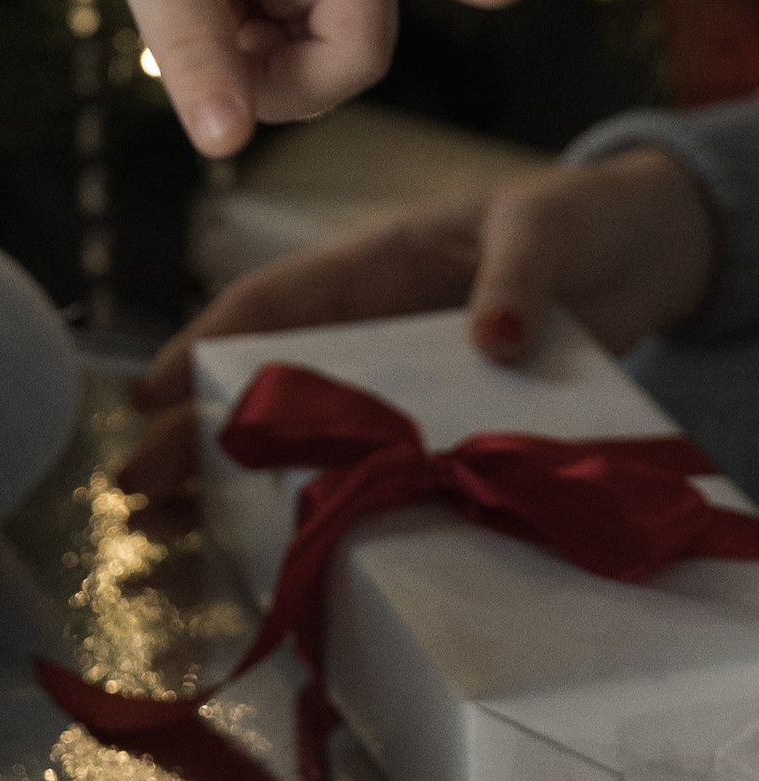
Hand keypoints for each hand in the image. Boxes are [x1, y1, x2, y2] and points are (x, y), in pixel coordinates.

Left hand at [0, 0, 530, 159]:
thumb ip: (191, 48)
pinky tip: (206, 17)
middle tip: (211, 67)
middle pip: (358, 49)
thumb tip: (226, 143)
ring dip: (261, 71)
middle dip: (290, 80)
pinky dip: (246, 60)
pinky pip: (292, 57)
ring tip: (196, 16)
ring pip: (324, 64)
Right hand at [117, 148, 717, 502]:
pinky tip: (282, 560)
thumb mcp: (545, 229)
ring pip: (304, 437)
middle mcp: (369, 332)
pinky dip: (327, 510)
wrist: (647, 255)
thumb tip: (492, 337)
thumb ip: (517, 276)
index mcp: (372, 267)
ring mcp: (402, 386)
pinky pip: (377, 473)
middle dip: (194, 437)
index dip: (202, 346)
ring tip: (168, 543)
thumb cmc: (582, 220)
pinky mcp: (446, 431)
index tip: (149, 394)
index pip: (269, 305)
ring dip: (236, 486)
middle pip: (265, 385)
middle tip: (133, 493)